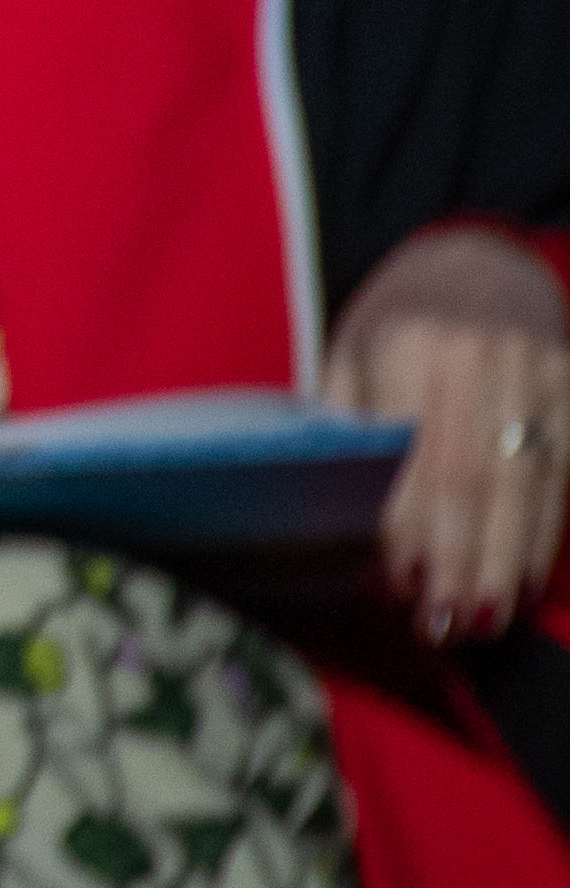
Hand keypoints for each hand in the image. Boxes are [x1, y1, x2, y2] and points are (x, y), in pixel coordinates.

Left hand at [325, 223, 569, 639]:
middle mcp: (479, 357)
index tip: (396, 585)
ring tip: (482, 621)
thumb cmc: (396, 321)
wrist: (481, 263)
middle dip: (459, 561)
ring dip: (505, 563)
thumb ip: (345, 427)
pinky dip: (542, 538)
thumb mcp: (349, 353)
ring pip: (525, 488)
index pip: (409, 455)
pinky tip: (522, 581)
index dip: (407, 527)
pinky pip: (561, 480)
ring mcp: (538, 374)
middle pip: (473, 479)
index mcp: (406, 344)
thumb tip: (339, 517)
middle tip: (444, 624)